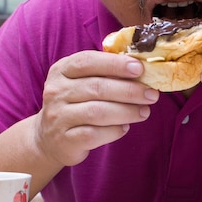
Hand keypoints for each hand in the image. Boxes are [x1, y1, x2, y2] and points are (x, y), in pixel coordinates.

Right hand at [35, 50, 158, 165]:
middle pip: (97, 87)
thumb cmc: (76, 104)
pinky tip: (125, 127)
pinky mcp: (65, 140)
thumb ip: (105, 73)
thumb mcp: (82, 82)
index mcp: (62, 70)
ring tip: (144, 111)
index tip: (139, 68)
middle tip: (151, 94)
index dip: (115, 64)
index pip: (88, 61)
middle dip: (129, 90)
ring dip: (126, 111)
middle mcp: (56, 91)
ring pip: (97, 112)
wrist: (49, 138)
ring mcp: (58, 116)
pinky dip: (114, 130)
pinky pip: (95, 134)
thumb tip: (142, 70)